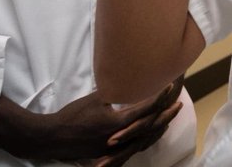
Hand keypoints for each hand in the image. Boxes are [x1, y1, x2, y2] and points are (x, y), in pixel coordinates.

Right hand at [0, 82, 181, 165]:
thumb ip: (115, 92)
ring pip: (143, 140)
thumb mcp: (95, 99)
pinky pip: (133, 147)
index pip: (144, 110)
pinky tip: (151, 133)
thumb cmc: (73, 115)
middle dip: (165, 115)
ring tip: (169, 118)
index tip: (172, 86)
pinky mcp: (108, 152)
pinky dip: (145, 139)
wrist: (52, 138)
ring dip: (158, 128)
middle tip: (179, 104)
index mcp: (116, 122)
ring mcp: (113, 147)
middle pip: (149, 127)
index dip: (160, 98)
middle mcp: (118, 137)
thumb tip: (128, 79)